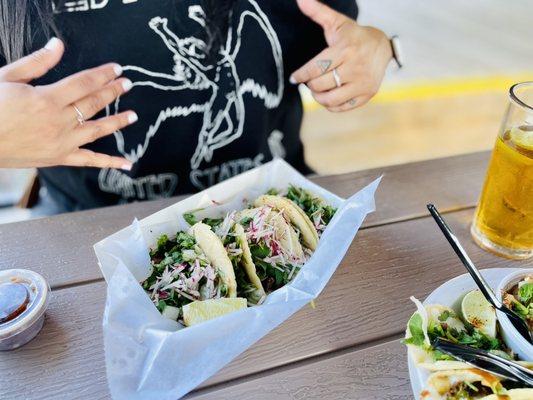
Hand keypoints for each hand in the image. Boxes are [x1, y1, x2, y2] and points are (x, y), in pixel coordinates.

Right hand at [0, 38, 136, 168]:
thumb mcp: (7, 78)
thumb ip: (36, 63)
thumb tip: (58, 45)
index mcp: (47, 99)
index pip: (84, 83)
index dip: (103, 75)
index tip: (117, 70)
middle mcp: (59, 121)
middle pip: (94, 103)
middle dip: (113, 92)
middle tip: (128, 84)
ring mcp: (61, 142)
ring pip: (97, 130)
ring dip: (118, 121)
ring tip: (133, 115)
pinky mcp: (59, 158)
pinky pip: (89, 161)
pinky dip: (109, 162)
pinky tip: (126, 163)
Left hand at [291, 0, 392, 111]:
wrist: (382, 47)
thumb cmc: (354, 35)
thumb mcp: (337, 23)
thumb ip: (318, 12)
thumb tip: (300, 0)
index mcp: (346, 50)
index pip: (316, 67)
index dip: (301, 75)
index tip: (294, 78)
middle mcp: (356, 68)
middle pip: (320, 85)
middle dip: (310, 84)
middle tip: (309, 80)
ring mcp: (362, 83)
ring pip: (330, 99)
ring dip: (318, 97)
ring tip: (317, 89)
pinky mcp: (367, 94)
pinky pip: (342, 107)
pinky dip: (330, 105)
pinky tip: (328, 95)